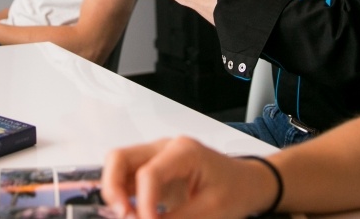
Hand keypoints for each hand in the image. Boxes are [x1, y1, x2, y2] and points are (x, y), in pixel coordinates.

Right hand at [101, 137, 272, 218]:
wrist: (246, 184)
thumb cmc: (234, 190)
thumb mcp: (211, 212)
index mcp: (183, 151)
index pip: (148, 174)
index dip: (143, 204)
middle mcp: (164, 148)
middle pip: (120, 158)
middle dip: (113, 189)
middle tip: (123, 215)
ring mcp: (155, 156)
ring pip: (117, 165)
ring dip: (114, 191)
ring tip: (127, 214)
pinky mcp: (152, 169)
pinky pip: (126, 176)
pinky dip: (122, 194)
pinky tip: (130, 212)